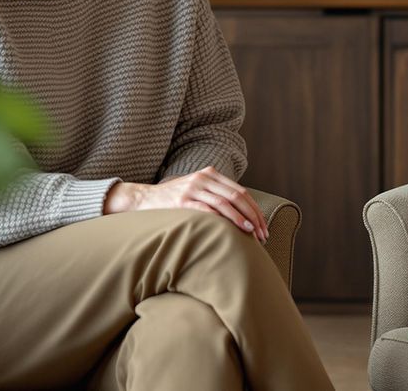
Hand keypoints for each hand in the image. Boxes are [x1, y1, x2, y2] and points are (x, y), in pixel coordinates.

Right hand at [103, 166, 268, 240]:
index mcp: (210, 174)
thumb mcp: (197, 190)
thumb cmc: (173, 199)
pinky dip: (223, 220)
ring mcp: (192, 188)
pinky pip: (207, 210)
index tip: (263, 226)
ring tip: (252, 233)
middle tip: (263, 234)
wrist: (144, 199)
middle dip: (253, 216)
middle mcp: (203, 178)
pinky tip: (233, 229)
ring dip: (242, 219)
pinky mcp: (182, 201)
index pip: (240, 191)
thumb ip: (216, 195)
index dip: (254, 209)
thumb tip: (242, 215)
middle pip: (237, 196)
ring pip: (225, 203)